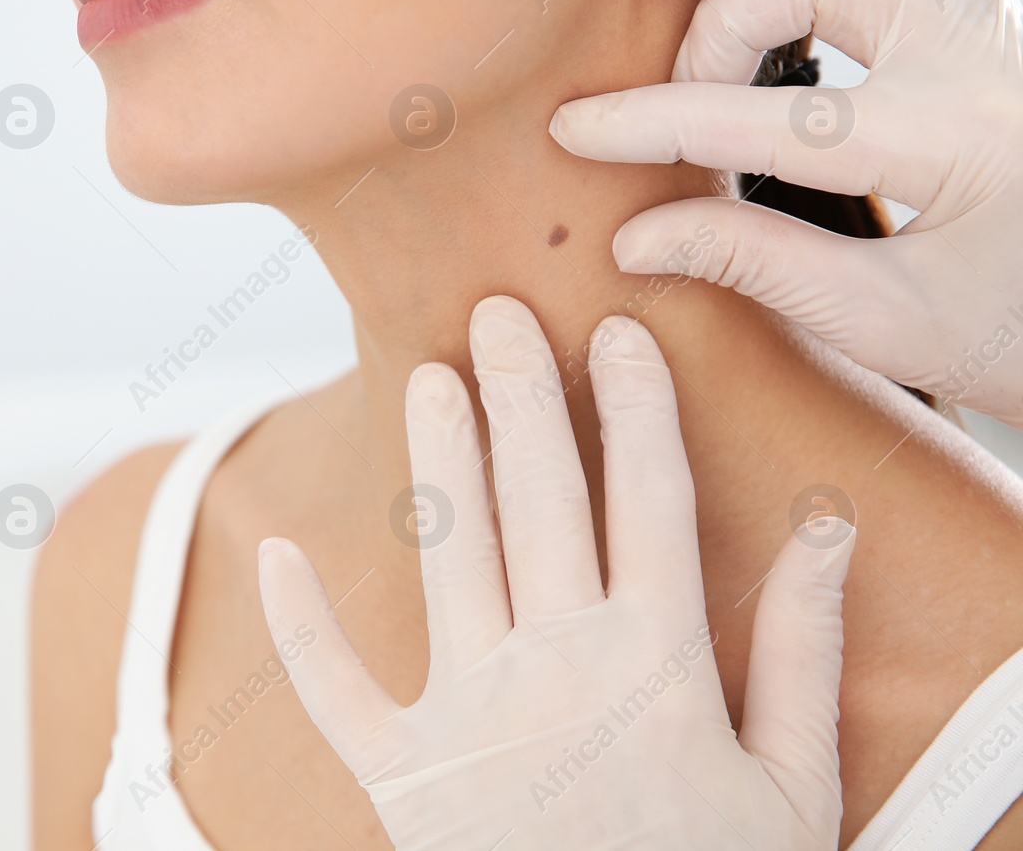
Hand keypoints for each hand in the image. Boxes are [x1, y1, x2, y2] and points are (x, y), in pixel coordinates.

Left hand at [258, 297, 855, 850]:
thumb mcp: (793, 786)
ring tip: (429, 378)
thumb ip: (802, 653)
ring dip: (437, 458)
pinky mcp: (402, 776)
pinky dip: (298, 625)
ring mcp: (471, 718)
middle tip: (498, 314)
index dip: (635, 407)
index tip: (617, 335)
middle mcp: (556, 668)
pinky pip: (335, 689)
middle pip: (539, 500)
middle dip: (521, 396)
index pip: (648, 498)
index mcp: (658, 664)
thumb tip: (826, 533)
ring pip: (448, 555)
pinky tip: (274, 551)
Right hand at [550, 0, 1022, 427]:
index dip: (653, 123)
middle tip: (686, 105)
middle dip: (721, 32)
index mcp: (955, 145)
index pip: (769, 118)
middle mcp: (985, 62)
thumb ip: (756, 264)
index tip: (576, 131)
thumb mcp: (883, 323)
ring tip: (739, 34)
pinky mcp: (1005, 20)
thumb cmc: (1012, 337)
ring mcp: (1003, 27)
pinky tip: (807, 4)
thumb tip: (636, 237)